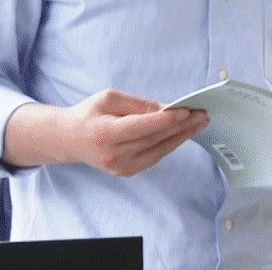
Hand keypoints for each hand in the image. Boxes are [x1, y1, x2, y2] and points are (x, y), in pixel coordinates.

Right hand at [4, 89, 207, 177]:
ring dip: (181, 137)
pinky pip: (154, 157)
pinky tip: (183, 134)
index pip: (143, 128)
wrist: (70, 140)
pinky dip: (170, 145)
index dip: (167, 120)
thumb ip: (138, 105)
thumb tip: (167, 109)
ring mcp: (120, 168)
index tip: (188, 111)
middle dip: (181, 127)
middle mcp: (114, 155)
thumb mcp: (110, 98)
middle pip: (155, 140)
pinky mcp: (126, 172)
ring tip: (199, 124)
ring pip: (159, 151)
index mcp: (106, 134)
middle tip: (202, 115)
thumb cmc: (89, 113)